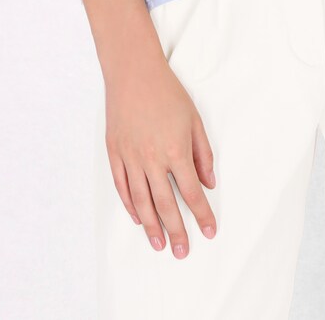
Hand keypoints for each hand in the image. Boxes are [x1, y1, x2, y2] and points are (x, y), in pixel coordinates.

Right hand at [104, 47, 217, 257]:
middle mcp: (152, 159)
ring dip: (152, 226)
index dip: (202, 214)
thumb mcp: (194, 120)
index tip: (209, 231)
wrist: (133, 72)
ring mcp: (130, 158)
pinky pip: (122, 187)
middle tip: (183, 252)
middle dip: (177, 231)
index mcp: (175, 150)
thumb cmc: (167, 93)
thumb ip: (202, 153)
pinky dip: (130, 206)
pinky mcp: (115, 153)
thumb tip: (208, 183)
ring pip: (142, 202)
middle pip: (166, 205)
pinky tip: (139, 218)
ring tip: (159, 245)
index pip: (191, 192)